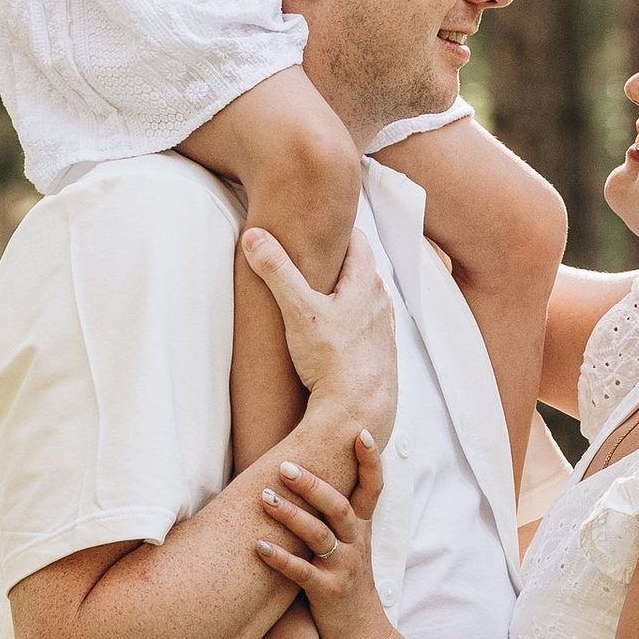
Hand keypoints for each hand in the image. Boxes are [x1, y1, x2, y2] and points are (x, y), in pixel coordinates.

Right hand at [242, 226, 399, 446]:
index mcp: (367, 284)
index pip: (357, 240)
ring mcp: (384, 328)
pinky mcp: (380, 352)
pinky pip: (366, 324)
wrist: (359, 412)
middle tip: (310, 256)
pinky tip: (334, 330)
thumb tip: (254, 236)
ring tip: (320, 293)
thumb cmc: (332, 361)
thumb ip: (276, 272)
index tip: (317, 227)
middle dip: (337, 260)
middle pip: (360, 268)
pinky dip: (351, 318)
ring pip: (365, 297)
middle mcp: (381, 302)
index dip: (337, 231)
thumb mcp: (298, 311)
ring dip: (345, 291)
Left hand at [256, 443, 389, 638]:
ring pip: (319, 535)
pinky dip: (280, 560)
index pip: (373, 489)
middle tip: (283, 465)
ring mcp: (344, 570)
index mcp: (362, 531)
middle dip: (312, 484)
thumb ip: (336, 520)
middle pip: (339, 506)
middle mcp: (356, 546)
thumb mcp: (351, 550)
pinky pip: (302, 573)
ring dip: (291, 515)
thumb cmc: (349, 589)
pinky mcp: (328, 593)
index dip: (369, 461)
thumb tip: (311, 483)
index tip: (359, 431)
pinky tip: (259, 548)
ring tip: (264, 498)